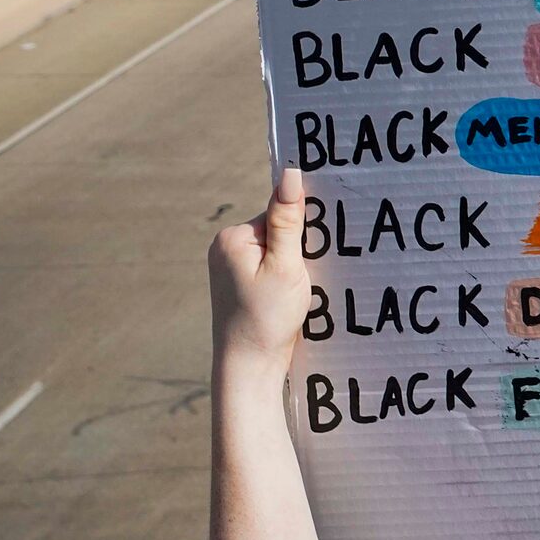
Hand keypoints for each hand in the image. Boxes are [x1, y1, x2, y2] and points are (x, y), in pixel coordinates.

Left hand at [209, 166, 309, 369]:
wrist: (249, 366)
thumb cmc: (267, 317)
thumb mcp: (285, 266)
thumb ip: (288, 219)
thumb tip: (291, 172)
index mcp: (233, 237)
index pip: (280, 213)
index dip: (304, 232)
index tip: (314, 255)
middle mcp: (226, 248)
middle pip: (278, 230)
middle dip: (299, 250)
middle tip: (306, 278)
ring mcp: (230, 267)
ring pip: (277, 251)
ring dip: (295, 266)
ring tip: (298, 291)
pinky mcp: (239, 284)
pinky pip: (271, 267)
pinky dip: (287, 278)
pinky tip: (291, 298)